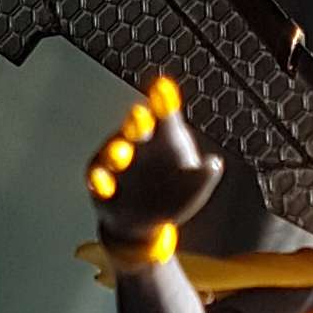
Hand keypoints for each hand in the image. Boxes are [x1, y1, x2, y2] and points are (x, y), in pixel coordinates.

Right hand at [87, 75, 222, 248]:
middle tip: (142, 116)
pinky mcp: (99, 180)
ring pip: (114, 151)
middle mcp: (138, 142)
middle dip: (138, 122)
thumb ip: (203, 176)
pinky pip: (98, 178)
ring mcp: (115, 160)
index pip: (165, 115)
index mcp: (165, 137)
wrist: (144, 223)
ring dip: (116, 152)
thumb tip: (214, 164)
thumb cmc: (172, 195)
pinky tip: (106, 185)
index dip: (164, 102)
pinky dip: (100, 180)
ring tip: (122, 154)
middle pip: (137, 127)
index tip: (163, 88)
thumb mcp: (193, 188)